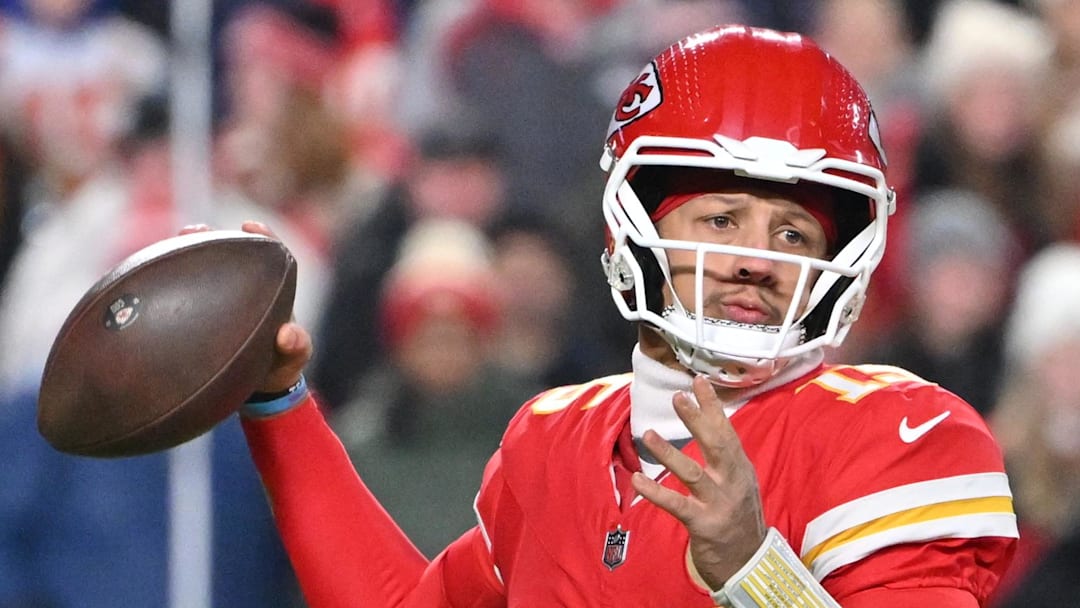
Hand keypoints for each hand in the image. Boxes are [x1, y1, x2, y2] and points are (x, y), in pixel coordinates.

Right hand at [180, 221, 313, 393]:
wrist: (258, 388)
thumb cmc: (280, 364)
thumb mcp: (294, 358)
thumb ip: (297, 346)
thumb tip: (287, 334)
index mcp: (271, 291)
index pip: (269, 254)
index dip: (261, 236)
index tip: (250, 226)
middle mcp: (243, 289)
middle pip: (227, 254)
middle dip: (211, 239)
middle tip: (195, 231)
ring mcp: (218, 300)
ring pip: (200, 271)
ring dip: (185, 256)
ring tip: (170, 247)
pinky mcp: (197, 315)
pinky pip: (181, 296)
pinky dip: (167, 288)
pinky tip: (146, 285)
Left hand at [631, 374, 765, 589]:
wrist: (749, 563)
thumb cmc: (737, 517)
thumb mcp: (738, 482)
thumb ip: (725, 457)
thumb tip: (708, 421)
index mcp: (740, 468)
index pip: (727, 430)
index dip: (713, 406)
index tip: (699, 381)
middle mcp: (733, 482)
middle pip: (716, 445)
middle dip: (697, 420)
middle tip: (678, 396)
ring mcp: (719, 504)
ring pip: (694, 474)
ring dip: (669, 454)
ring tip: (648, 434)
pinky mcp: (705, 525)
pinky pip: (677, 505)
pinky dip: (656, 492)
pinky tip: (637, 479)